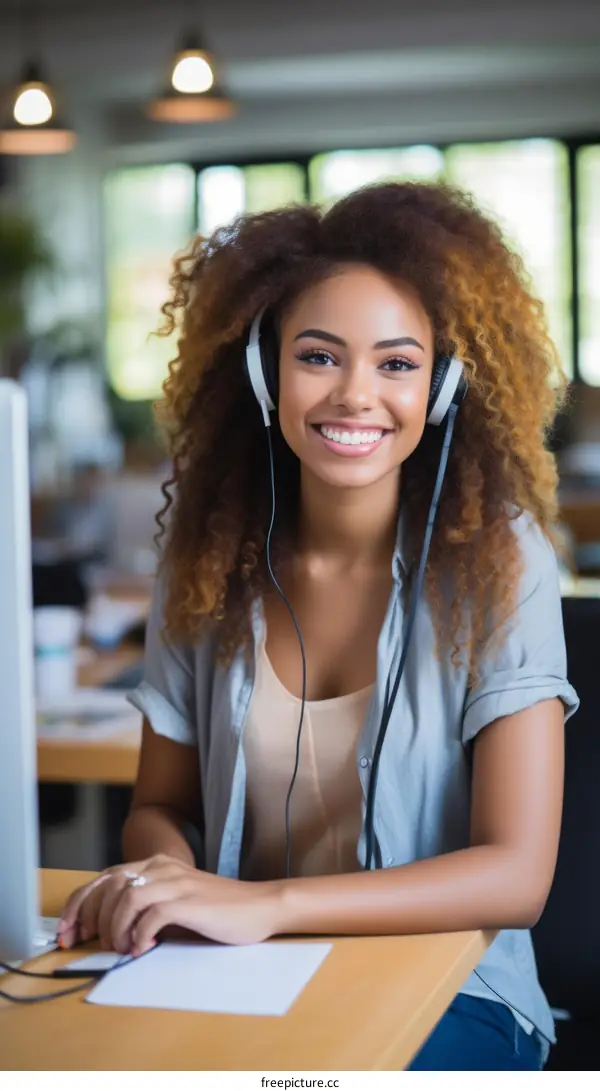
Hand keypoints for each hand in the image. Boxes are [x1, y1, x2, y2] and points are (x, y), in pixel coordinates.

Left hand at [57, 854, 282, 954]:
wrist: (260, 906)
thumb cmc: (217, 909)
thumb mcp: (174, 901)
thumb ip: (145, 906)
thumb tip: (104, 931)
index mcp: (156, 864)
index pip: (103, 878)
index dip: (78, 905)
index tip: (68, 932)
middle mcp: (162, 868)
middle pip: (109, 885)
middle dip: (91, 919)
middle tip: (90, 945)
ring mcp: (177, 882)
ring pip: (126, 898)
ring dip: (115, 928)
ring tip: (121, 949)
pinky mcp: (190, 901)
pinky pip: (151, 915)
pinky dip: (139, 935)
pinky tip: (143, 948)